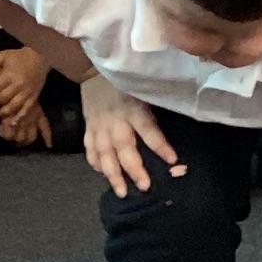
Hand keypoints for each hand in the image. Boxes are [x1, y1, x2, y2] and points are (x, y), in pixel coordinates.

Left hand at [0, 46, 49, 135]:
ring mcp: (27, 92)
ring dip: (3, 112)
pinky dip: (19, 117)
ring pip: (13, 106)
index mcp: (10, 75)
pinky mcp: (33, 97)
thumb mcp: (4, 55)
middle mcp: (18, 84)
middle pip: (2, 98)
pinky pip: (26, 109)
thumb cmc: (18, 57)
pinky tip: (12, 123)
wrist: (39, 57)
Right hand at [82, 79, 181, 195]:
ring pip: (104, 154)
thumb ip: (153, 110)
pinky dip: (95, 163)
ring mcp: (98, 126)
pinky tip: (102, 174)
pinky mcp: (88, 127)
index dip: (159, 145)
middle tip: (144, 186)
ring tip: (121, 192)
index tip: (172, 160)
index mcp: (133, 108)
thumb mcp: (143, 89)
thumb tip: (172, 129)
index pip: (148, 130)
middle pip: (124, 147)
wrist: (92, 69)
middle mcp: (115, 120)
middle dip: (133, 169)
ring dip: (112, 174)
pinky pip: (90, 149)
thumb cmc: (125, 82)